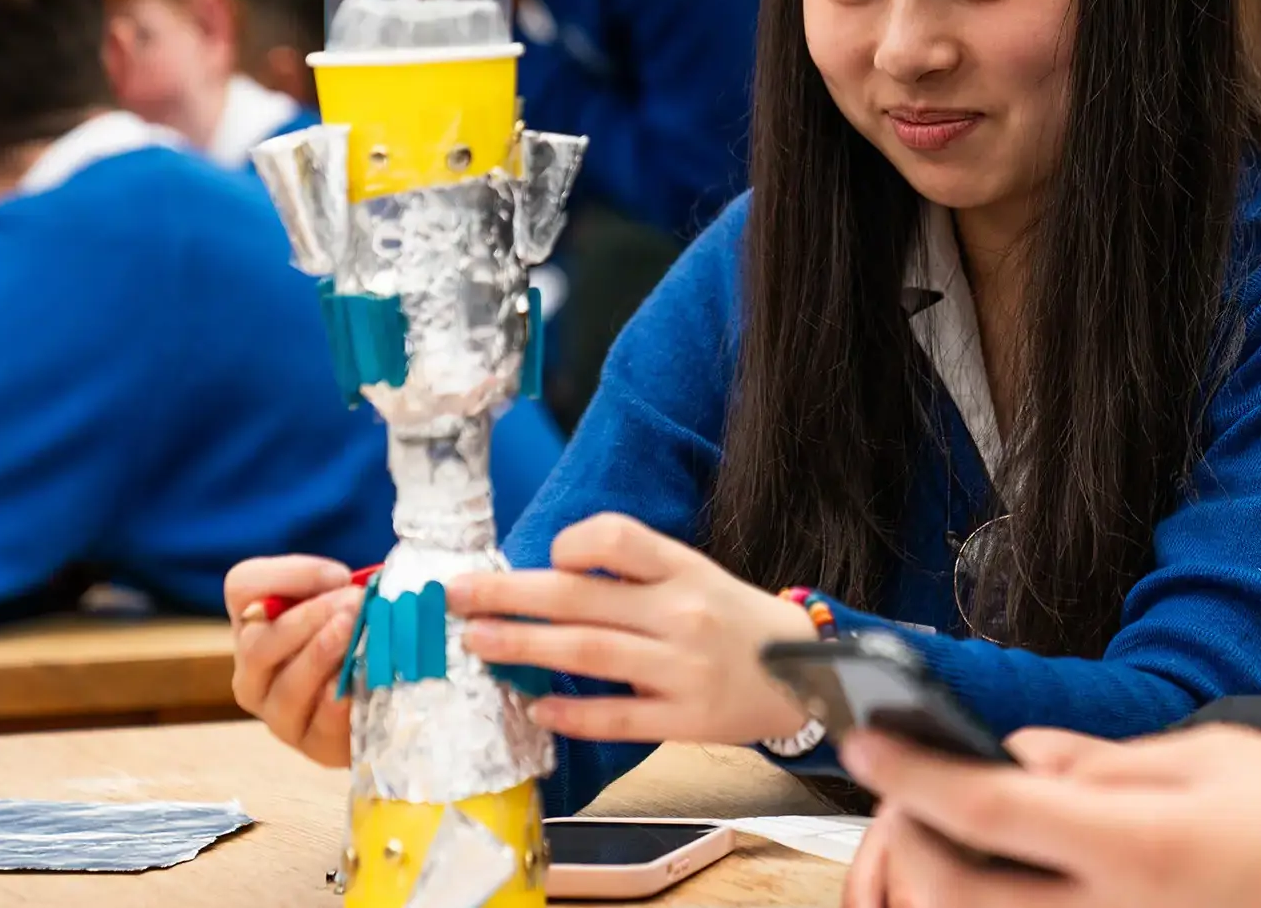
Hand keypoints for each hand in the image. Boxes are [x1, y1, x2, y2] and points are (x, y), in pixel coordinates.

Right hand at [226, 555, 358, 766]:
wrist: (385, 695)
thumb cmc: (360, 634)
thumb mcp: (349, 599)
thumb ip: (339, 586)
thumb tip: (342, 583)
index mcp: (255, 621)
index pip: (244, 585)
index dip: (290, 576)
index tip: (339, 575)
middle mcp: (253, 670)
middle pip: (258, 645)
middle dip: (311, 619)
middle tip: (356, 603)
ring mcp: (277, 712)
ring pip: (287, 687)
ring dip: (323, 655)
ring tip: (356, 633)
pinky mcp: (311, 744)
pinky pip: (320, 723)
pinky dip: (341, 700)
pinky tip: (361, 679)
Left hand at [448, 513, 818, 745]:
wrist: (806, 671)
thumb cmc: (732, 617)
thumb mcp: (694, 574)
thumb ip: (632, 571)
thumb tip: (546, 570)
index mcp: (683, 569)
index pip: (616, 539)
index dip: (569, 543)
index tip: (542, 556)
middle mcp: (682, 613)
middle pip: (580, 599)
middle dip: (508, 596)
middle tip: (454, 597)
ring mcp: (683, 669)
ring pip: (588, 655)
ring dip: (524, 649)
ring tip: (477, 644)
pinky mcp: (687, 720)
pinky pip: (617, 717)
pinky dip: (572, 714)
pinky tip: (535, 708)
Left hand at [839, 724, 1260, 907]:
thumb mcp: (1208, 757)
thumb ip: (1101, 764)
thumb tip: (1017, 759)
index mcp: (1135, 850)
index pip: (985, 813)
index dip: (911, 774)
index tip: (866, 740)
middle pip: (960, 897)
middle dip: (909, 842)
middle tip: (902, 788)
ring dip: (946, 889)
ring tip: (946, 836)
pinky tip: (1004, 879)